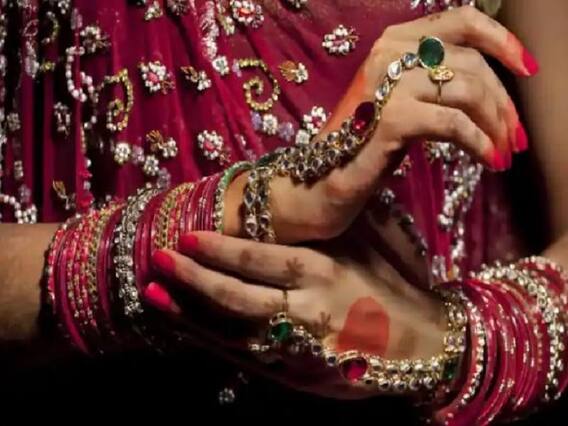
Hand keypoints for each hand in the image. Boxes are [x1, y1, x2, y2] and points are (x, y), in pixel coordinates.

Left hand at [146, 231, 446, 397]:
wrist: (423, 346)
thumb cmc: (393, 288)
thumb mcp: (370, 246)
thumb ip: (333, 224)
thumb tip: (305, 192)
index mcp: (324, 272)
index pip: (261, 259)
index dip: (221, 250)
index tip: (187, 237)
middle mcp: (306, 309)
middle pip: (238, 294)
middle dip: (194, 277)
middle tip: (159, 257)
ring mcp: (297, 346)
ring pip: (232, 330)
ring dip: (189, 312)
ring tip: (152, 292)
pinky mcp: (295, 374)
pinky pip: (244, 358)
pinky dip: (209, 342)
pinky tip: (182, 327)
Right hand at [225, 6, 535, 243]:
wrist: (318, 183)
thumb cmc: (361, 148)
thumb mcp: (403, 104)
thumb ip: (436, 83)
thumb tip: (493, 89)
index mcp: (393, 42)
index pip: (460, 20)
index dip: (500, 39)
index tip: (526, 68)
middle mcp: (387, 52)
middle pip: (470, 62)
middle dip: (502, 101)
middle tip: (516, 136)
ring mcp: (386, 83)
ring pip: (466, 89)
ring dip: (495, 124)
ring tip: (504, 152)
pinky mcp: (389, 118)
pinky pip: (453, 123)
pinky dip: (479, 142)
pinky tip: (489, 160)